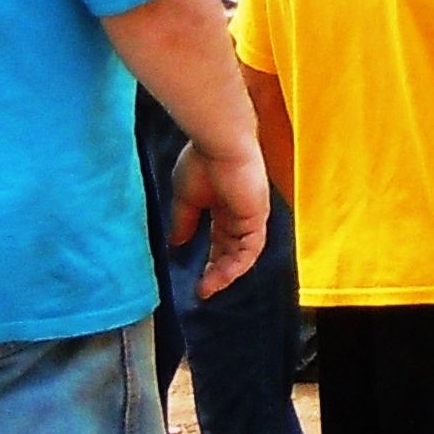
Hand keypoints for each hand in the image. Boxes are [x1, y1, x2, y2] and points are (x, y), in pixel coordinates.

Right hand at [168, 135, 272, 297]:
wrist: (220, 144)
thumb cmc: (201, 162)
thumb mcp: (186, 198)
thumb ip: (184, 222)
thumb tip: (176, 244)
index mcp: (223, 205)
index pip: (220, 240)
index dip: (210, 260)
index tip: (196, 278)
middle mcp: (239, 212)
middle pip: (232, 250)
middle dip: (218, 271)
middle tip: (203, 290)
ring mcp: (251, 215)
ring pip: (242, 253)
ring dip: (226, 273)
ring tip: (209, 288)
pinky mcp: (257, 216)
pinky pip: (251, 248)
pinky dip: (238, 264)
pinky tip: (222, 276)